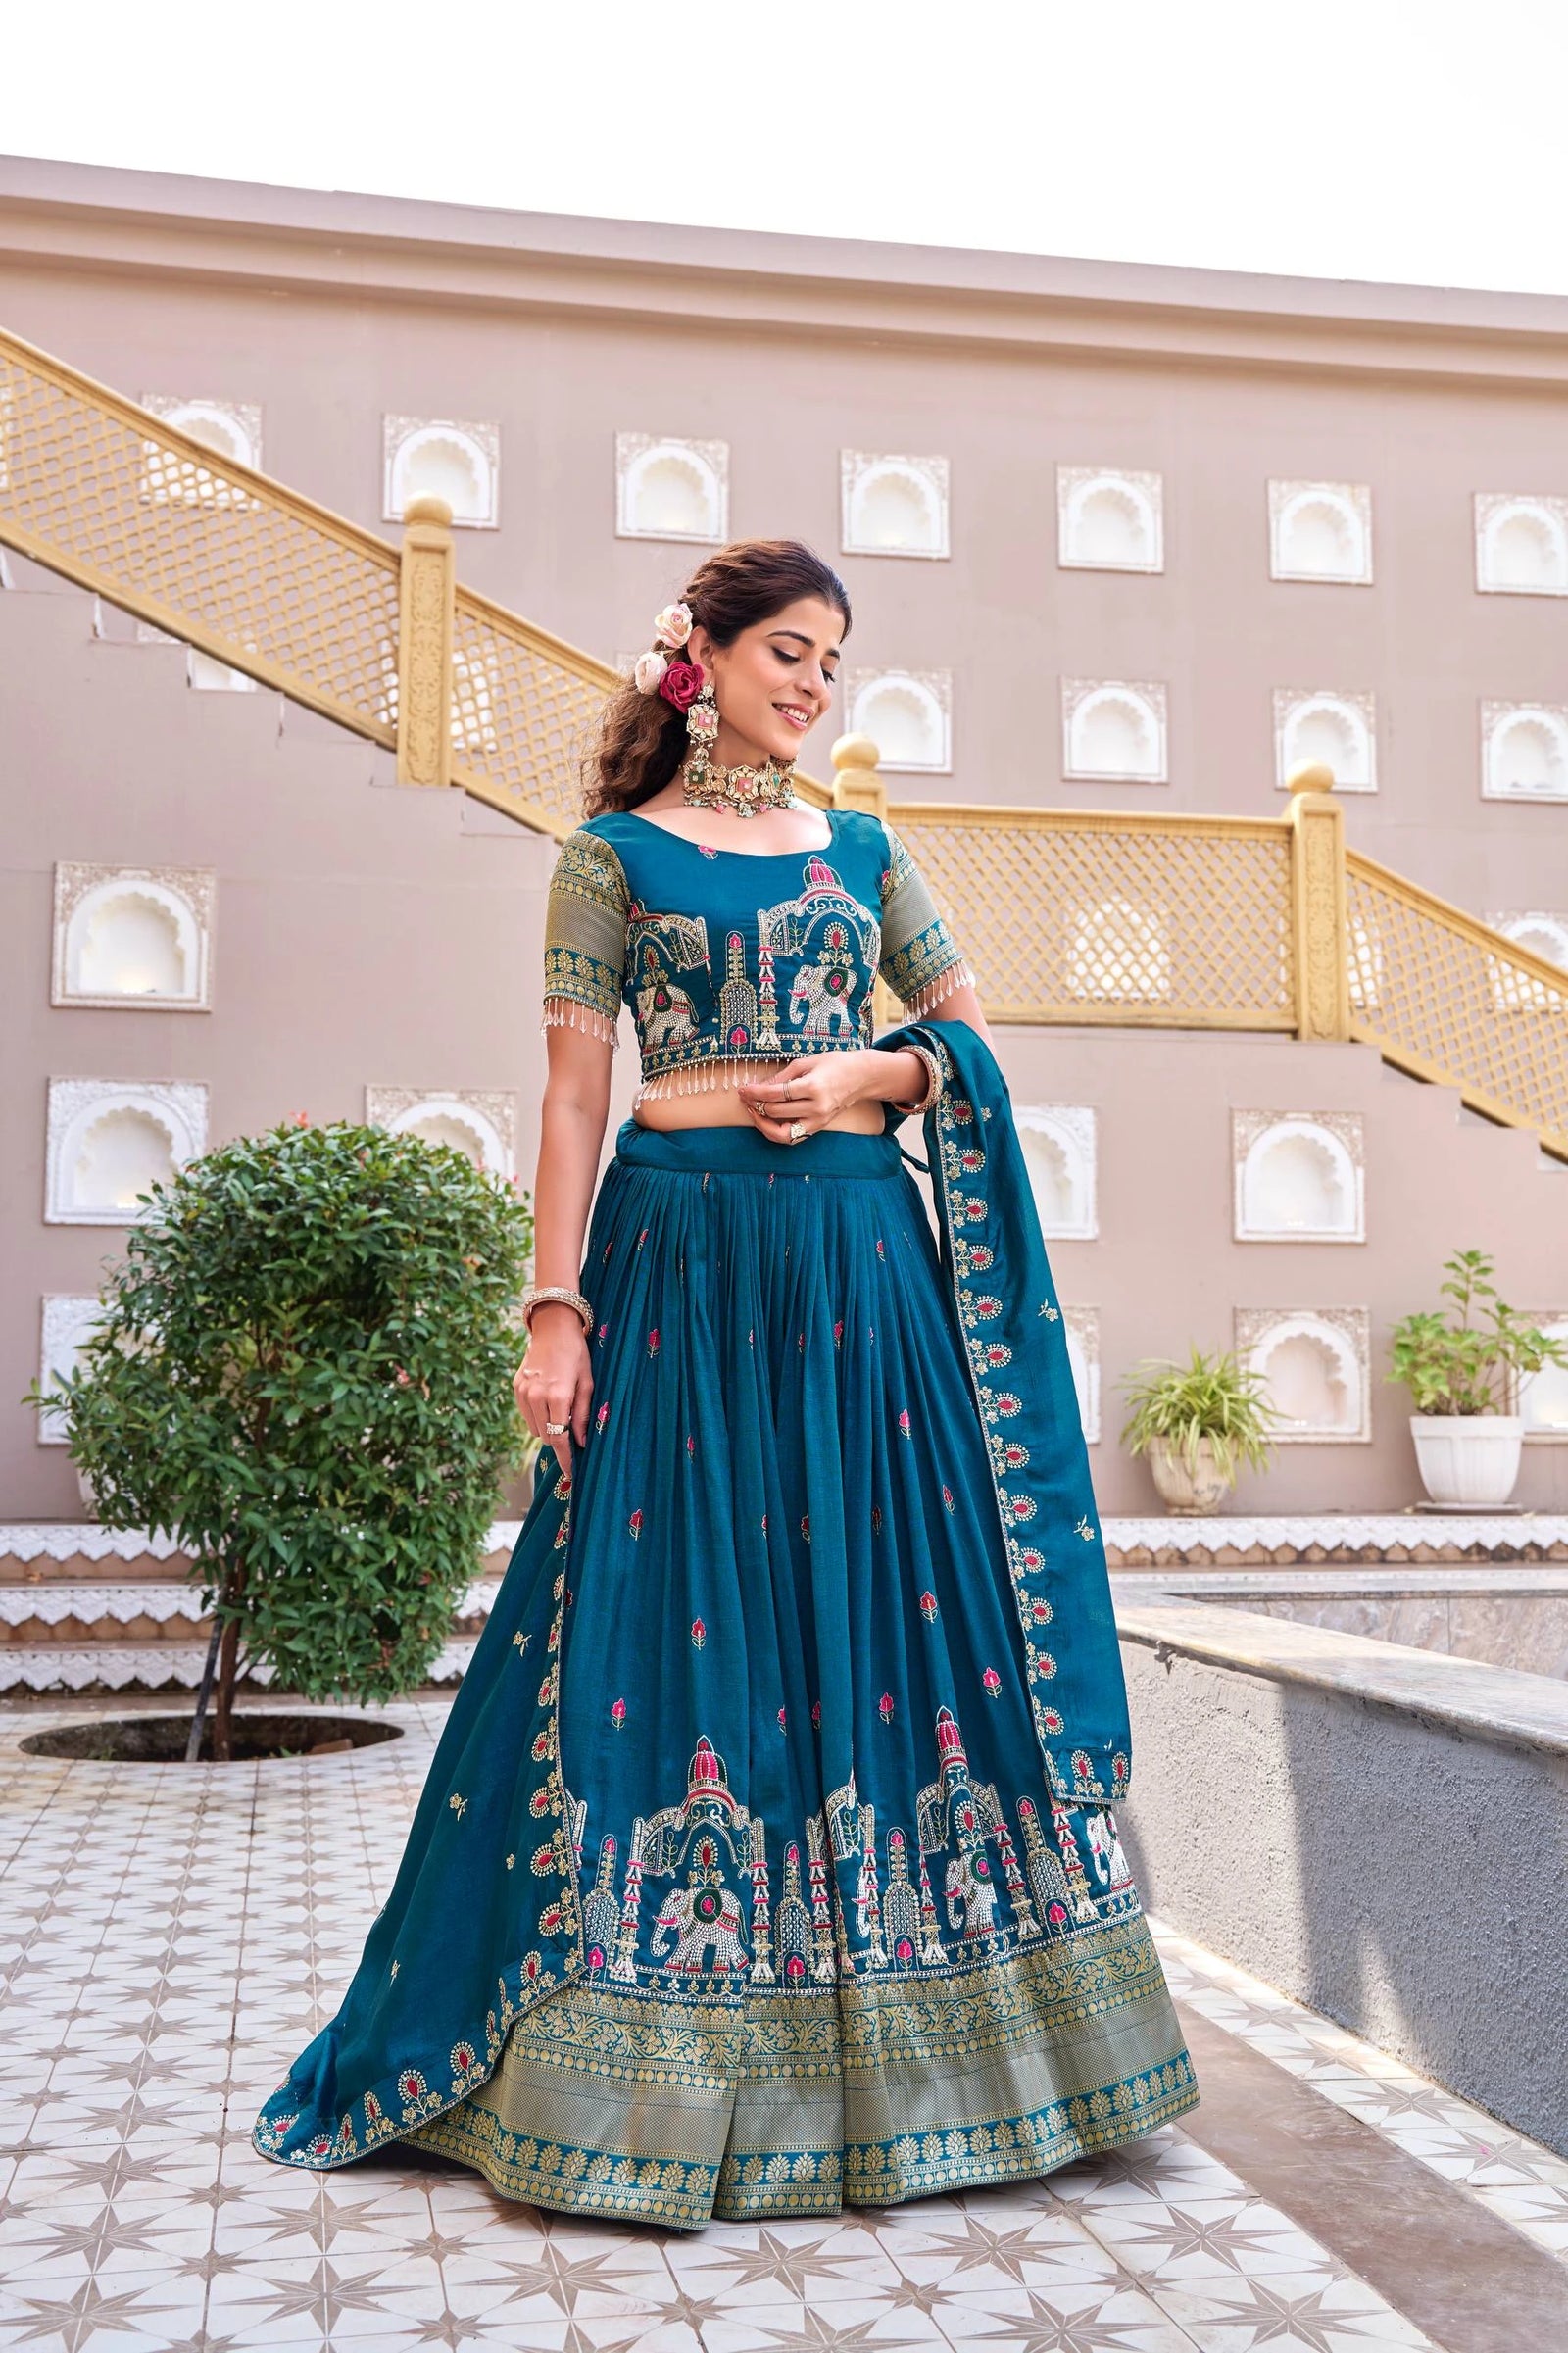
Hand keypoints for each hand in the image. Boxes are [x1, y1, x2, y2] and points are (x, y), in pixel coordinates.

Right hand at [513, 1305, 592, 1484]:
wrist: (553, 1326)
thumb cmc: (576, 1353)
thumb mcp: (587, 1382)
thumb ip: (583, 1414)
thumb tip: (582, 1442)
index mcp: (557, 1395)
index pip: (559, 1438)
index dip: (566, 1459)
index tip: (572, 1474)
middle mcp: (536, 1396)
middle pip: (546, 1436)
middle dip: (559, 1438)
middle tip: (572, 1427)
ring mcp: (523, 1392)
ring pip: (534, 1428)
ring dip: (547, 1427)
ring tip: (560, 1407)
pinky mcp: (516, 1388)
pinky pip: (526, 1415)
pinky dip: (537, 1415)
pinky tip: (547, 1399)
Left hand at [734, 1053, 873, 1142]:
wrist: (861, 1077)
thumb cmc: (835, 1064)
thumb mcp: (806, 1062)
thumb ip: (781, 1076)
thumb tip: (759, 1088)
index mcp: (812, 1086)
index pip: (775, 1094)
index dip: (755, 1093)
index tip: (742, 1090)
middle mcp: (816, 1107)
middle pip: (776, 1112)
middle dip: (755, 1105)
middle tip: (745, 1097)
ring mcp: (819, 1120)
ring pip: (782, 1132)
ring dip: (763, 1124)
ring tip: (754, 1113)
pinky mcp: (819, 1127)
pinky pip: (793, 1137)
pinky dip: (777, 1132)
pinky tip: (768, 1121)